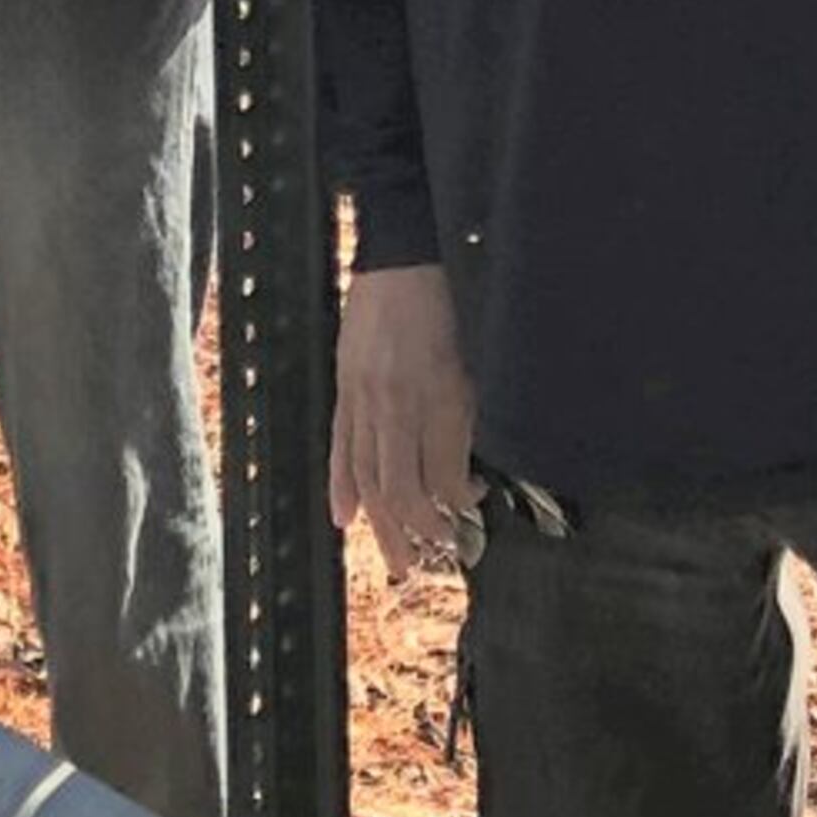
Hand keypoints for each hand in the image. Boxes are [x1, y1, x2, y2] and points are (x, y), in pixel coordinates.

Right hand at [330, 257, 477, 578]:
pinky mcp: (344, 385)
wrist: (403, 255)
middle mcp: (399, 404)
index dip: (460, 503)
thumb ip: (467, 418)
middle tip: (429, 560)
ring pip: (368, 477)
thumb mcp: (474, 362)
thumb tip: (466, 470)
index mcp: (440, 396)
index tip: (472, 506)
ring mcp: (365, 397)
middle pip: (401, 489)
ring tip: (394, 557)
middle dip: (417, 532)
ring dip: (381, 524)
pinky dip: (341, 484)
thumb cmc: (450, 304)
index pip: (444, 476)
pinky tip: (345, 517)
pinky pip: (341, 444)